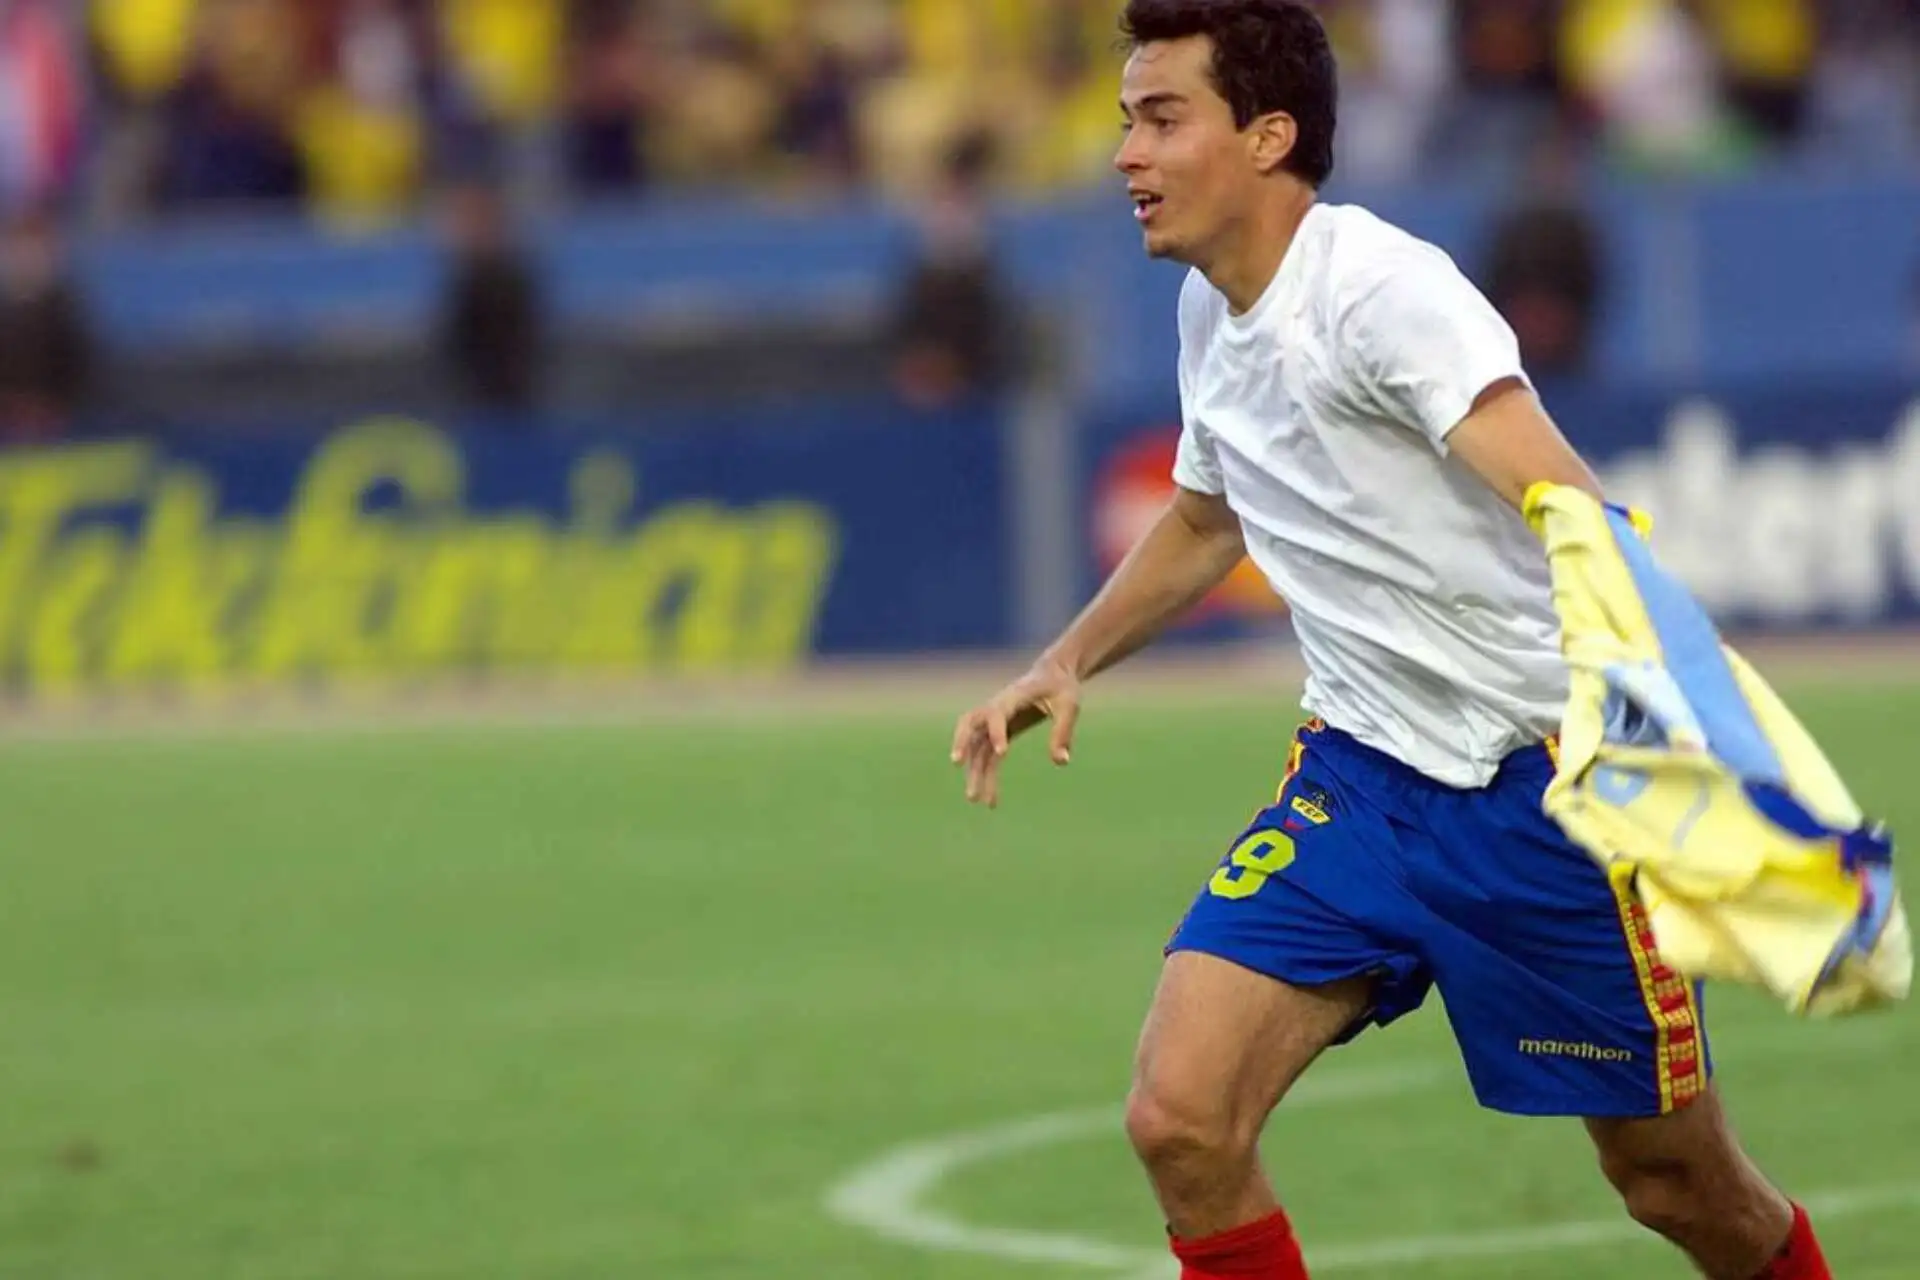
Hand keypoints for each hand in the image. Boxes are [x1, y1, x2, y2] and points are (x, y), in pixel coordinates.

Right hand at [950, 658, 1081, 807]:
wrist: (1054, 676)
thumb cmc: (1062, 687)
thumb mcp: (1069, 705)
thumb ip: (1063, 732)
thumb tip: (1061, 762)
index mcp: (1014, 696)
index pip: (996, 713)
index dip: (996, 731)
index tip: (1001, 753)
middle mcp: (998, 708)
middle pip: (969, 723)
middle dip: (962, 742)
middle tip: (957, 763)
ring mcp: (996, 722)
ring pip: (976, 747)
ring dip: (974, 771)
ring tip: (974, 799)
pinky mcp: (1000, 733)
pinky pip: (988, 757)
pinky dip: (987, 776)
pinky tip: (991, 801)